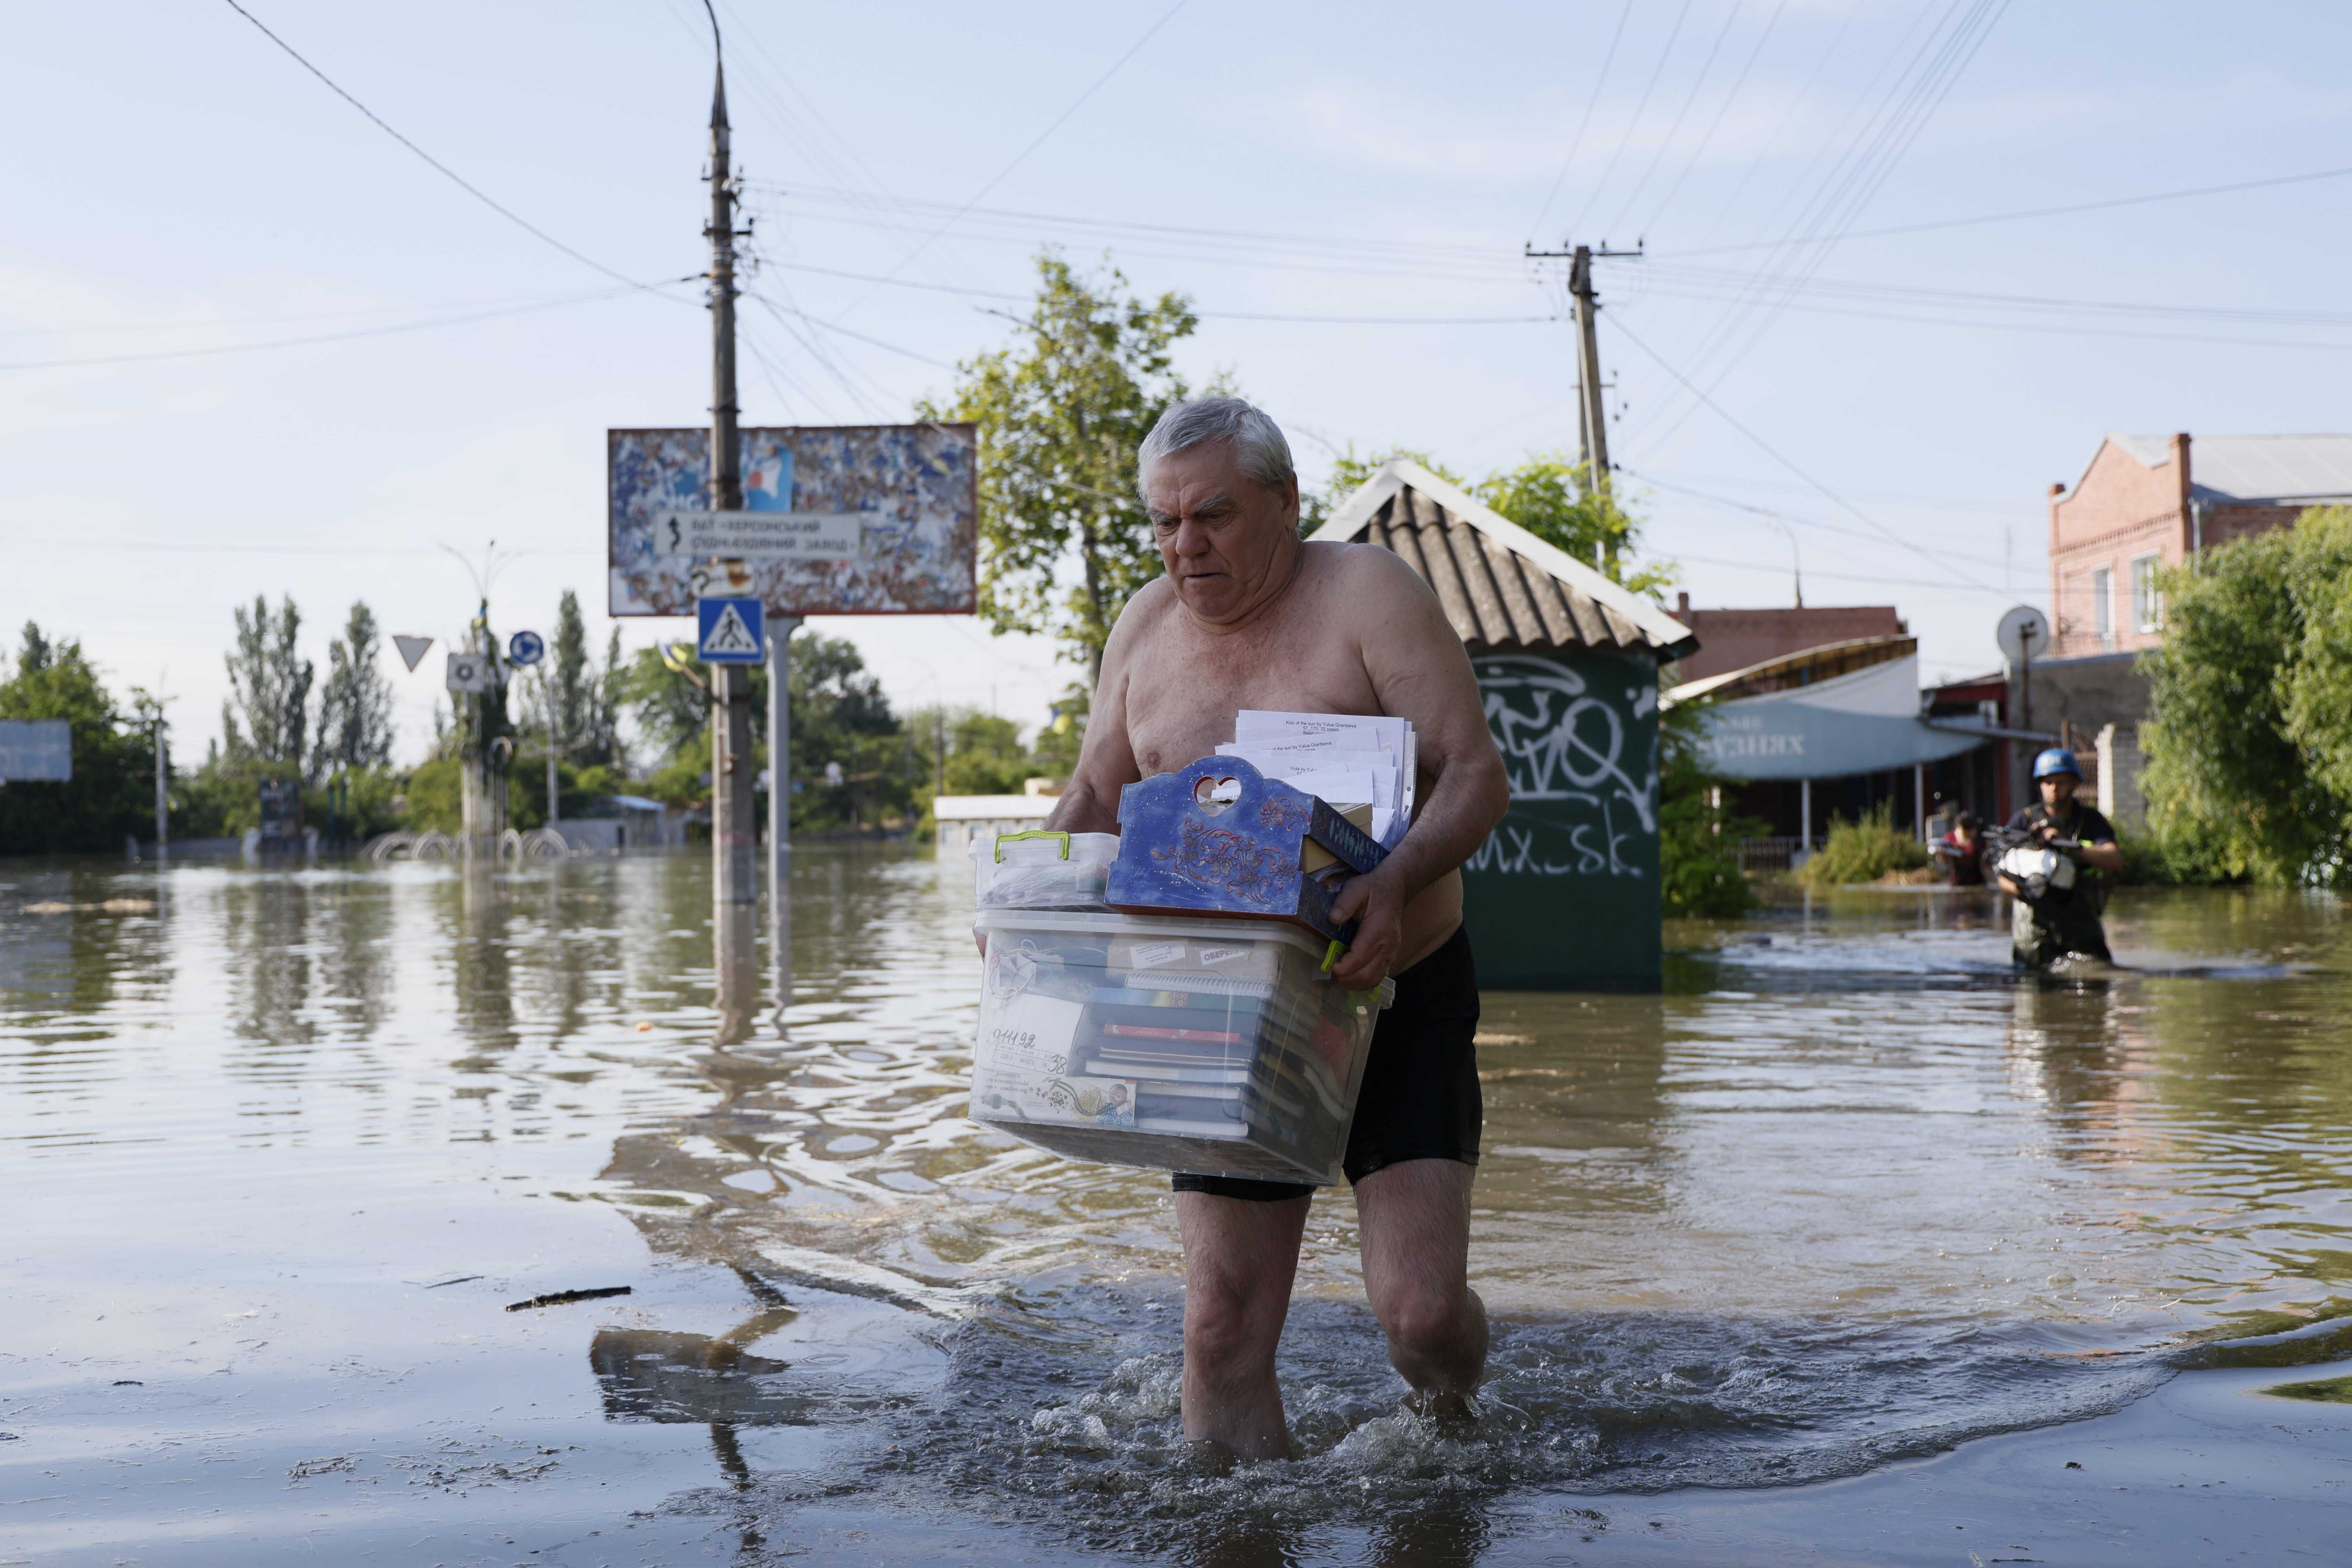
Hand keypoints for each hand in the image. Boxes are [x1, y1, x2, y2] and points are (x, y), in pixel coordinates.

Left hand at [1325, 867, 1403, 989]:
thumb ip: (1344, 902)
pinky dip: (1364, 981)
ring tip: (1340, 976)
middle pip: (1367, 974)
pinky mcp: (1391, 955)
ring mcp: (1391, 952)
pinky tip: (1352, 977)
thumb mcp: (1356, 888)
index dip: (1344, 967)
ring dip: (1355, 983)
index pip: (1360, 957)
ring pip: (1374, 979)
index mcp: (1378, 930)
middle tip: (1331, 972)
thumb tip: (1333, 919)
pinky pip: (1379, 975)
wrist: (1395, 888)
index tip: (1330, 966)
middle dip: (1347, 978)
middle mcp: (1388, 945)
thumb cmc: (1374, 889)